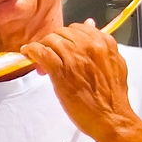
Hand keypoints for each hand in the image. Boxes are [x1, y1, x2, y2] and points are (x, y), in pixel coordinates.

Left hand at [21, 19, 137, 141]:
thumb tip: (90, 24)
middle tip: (50, 57)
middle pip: (62, 33)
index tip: (63, 48)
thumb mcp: (113, 63)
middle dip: (54, 43)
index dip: (67, 38)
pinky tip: (28, 53)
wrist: (110, 117)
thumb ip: (101, 44)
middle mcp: (89, 46)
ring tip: (40, 61)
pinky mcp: (61, 71)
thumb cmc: (111, 96)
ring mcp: (74, 57)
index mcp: (104, 43)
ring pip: (51, 40)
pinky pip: (41, 52)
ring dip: (43, 48)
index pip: (78, 28)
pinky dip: (32, 51)